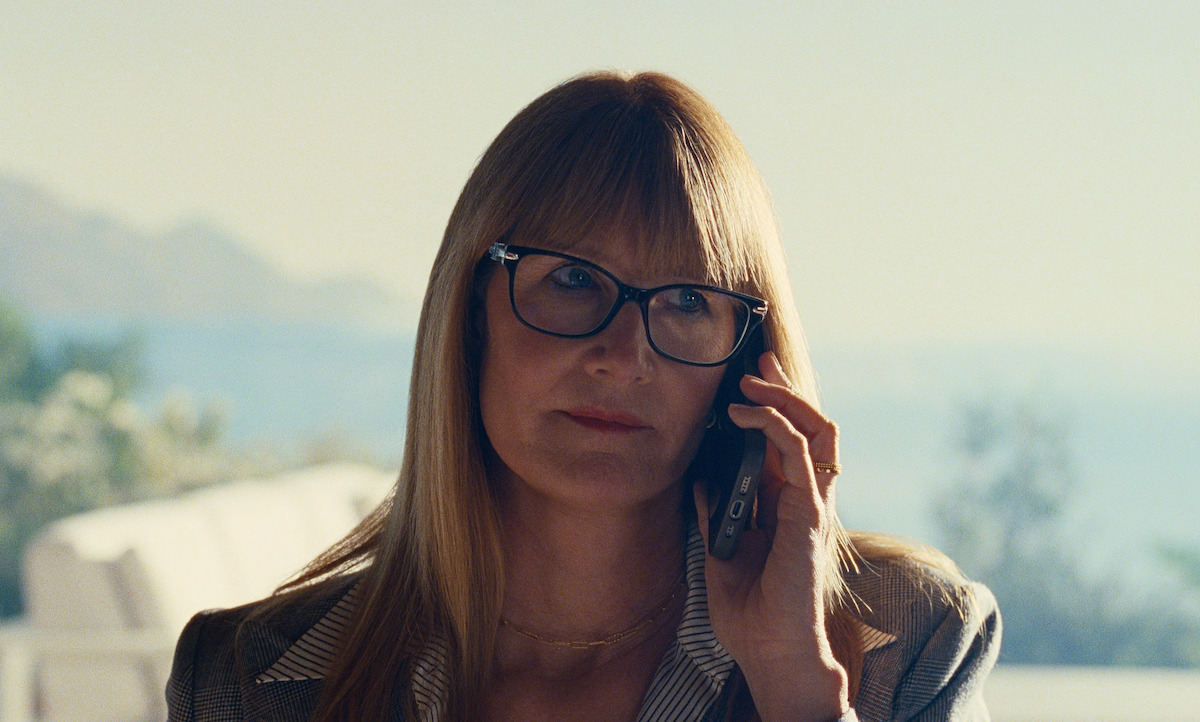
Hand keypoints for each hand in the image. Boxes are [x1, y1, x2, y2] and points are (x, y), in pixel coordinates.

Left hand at [694, 352, 849, 721]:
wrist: (771, 654)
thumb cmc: (751, 614)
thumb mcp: (722, 552)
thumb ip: (717, 514)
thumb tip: (700, 480)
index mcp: (786, 506)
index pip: (787, 442)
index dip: (772, 406)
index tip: (746, 379)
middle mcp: (805, 499)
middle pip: (809, 427)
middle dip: (785, 387)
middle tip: (757, 360)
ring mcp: (812, 504)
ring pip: (816, 429)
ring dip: (784, 396)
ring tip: (751, 379)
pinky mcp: (810, 513)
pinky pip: (800, 453)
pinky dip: (775, 424)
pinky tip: (746, 413)